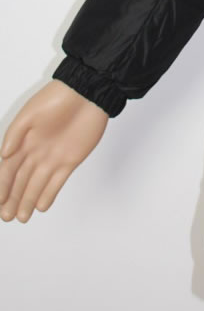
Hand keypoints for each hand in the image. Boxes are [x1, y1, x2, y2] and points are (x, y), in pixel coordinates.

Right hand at [0, 80, 108, 221]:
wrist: (87, 92)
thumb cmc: (56, 97)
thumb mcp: (30, 113)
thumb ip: (15, 133)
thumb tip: (3, 155)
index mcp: (23, 141)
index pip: (8, 169)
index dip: (2, 186)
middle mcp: (35, 152)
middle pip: (21, 180)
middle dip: (13, 198)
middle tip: (6, 216)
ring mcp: (52, 157)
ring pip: (37, 184)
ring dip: (29, 200)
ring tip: (21, 218)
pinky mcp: (70, 159)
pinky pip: (57, 181)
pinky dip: (50, 194)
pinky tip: (41, 206)